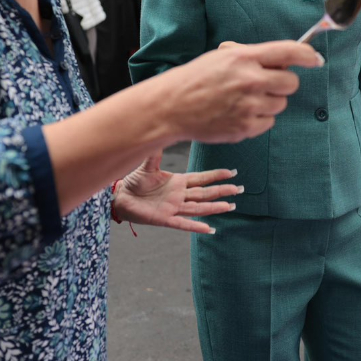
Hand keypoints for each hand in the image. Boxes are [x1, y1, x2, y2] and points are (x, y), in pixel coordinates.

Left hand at [113, 151, 242, 233]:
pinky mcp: (165, 219)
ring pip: (199, 208)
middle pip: (205, 193)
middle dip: (222, 191)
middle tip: (239, 190)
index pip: (202, 178)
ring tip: (230, 206)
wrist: (121, 197)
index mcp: (178, 182)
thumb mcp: (147, 165)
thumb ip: (157, 153)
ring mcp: (174, 208)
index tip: (232, 173)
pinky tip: (208, 229)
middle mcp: (179, 195)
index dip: (216, 176)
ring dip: (214, 207)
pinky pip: (183, 224)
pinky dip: (195, 226)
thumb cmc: (134, 181)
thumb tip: (161, 131)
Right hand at [160, 41, 321, 143]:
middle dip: (283, 83)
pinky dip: (259, 119)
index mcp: (244, 57)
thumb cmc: (196, 79)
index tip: (315, 60)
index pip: (288, 52)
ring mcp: (248, 106)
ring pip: (281, 105)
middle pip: (291, 83)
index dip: (307, 56)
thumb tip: (280, 61)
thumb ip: (251, 56)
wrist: (171, 107)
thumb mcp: (222, 56)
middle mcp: (250, 80)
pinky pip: (268, 123)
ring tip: (245, 100)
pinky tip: (239, 113)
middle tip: (266, 84)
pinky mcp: (245, 127)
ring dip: (270, 102)